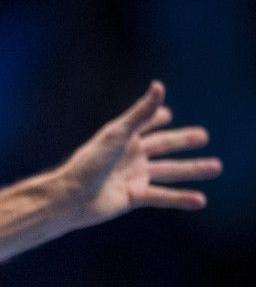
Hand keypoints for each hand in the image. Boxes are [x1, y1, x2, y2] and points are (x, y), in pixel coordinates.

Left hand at [61, 80, 221, 227]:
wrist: (71, 197)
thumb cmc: (89, 162)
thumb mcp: (118, 134)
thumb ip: (141, 113)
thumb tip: (159, 86)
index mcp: (124, 138)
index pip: (145, 124)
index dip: (156, 117)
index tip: (166, 113)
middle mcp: (130, 156)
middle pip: (163, 146)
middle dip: (183, 141)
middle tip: (203, 136)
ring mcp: (133, 177)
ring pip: (169, 171)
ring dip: (192, 169)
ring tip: (216, 167)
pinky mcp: (133, 196)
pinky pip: (162, 197)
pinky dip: (181, 199)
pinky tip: (200, 200)